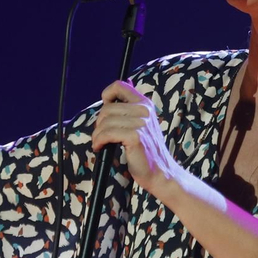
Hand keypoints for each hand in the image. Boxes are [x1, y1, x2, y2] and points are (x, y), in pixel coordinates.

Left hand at [90, 80, 183, 196]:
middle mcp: (144, 110)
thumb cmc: (146, 150)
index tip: (105, 111)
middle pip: (107, 108)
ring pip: (104, 122)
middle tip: (102, 135)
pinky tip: (100, 147)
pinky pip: (106, 134)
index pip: (119, 85)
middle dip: (99, 123)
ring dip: (97, 135)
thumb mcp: (141, 124)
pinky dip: (99, 141)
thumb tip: (115, 91)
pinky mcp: (135, 136)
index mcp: (145, 104)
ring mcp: (140, 123)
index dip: (107, 95)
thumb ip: (130, 108)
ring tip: (100, 143)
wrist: (160, 172)